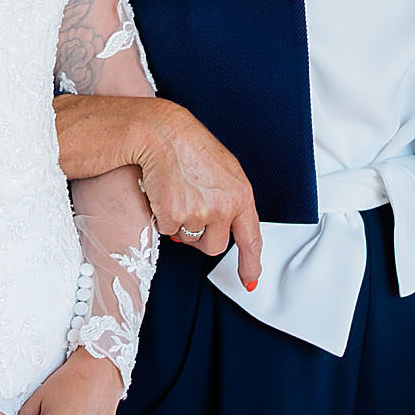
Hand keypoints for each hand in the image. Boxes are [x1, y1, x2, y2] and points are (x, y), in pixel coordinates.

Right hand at [130, 100, 262, 290]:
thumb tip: (226, 228)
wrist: (163, 133)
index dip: (251, 265)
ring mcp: (199, 214)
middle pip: (214, 246)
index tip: (249, 281)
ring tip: (177, 194)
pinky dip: (163, 218)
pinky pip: (168, 231)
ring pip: (190, 240)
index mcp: (241, 196)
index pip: (251, 240)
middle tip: (191, 211)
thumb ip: (231, 200)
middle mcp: (224, 208)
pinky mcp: (174, 216)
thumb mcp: (225, 172)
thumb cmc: (190, 147)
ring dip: (182, 225)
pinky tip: (164, 194)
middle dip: (202, 236)